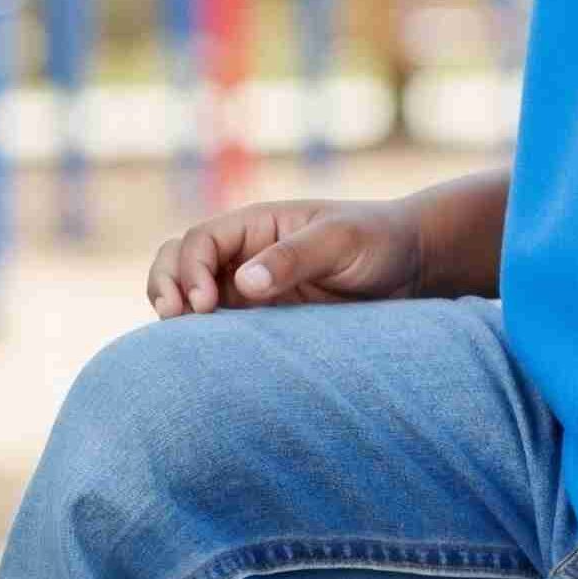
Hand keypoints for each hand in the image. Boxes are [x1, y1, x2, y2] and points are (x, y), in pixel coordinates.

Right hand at [146, 198, 424, 317]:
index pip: (201, 241)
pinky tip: (197, 353)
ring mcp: (247, 287)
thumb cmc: (378, 240)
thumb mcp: (341, 240)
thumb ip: (294, 257)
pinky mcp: (259, 318)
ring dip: (173, 307)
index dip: (191, 269)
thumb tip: (243, 283)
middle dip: (166, 283)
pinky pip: (216, 325)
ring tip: (173, 334)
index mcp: (255, 225)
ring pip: (188, 292)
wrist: (412, 267)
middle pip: (178, 260)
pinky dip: (198, 335)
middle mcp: (242, 253)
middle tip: (173, 315)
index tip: (204, 304)